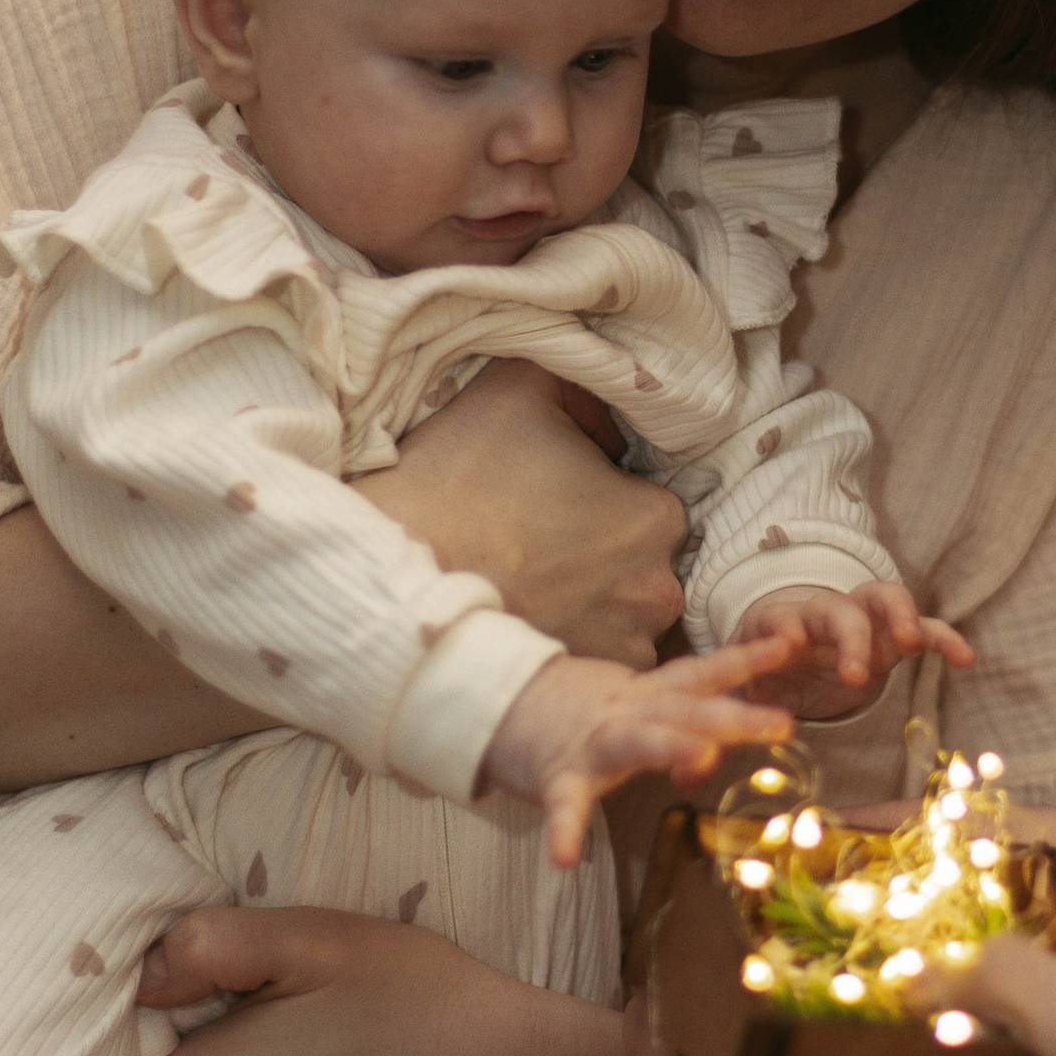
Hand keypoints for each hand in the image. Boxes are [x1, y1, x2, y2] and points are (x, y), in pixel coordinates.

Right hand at [357, 359, 685, 664]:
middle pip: (645, 558)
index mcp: (657, 519)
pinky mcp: (589, 680)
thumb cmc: (459, 479)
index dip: (607, 493)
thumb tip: (609, 403)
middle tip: (542, 536)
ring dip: (596, 595)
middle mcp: (659, 590)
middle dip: (607, 548)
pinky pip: (602, 651)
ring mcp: (627, 645)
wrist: (397, 572)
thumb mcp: (522, 387)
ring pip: (627, 608)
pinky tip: (533, 610)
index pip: (651, 501)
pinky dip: (578, 635)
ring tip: (534, 576)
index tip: (561, 494)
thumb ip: (583, 375)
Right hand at [485, 631, 799, 867]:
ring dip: (670, 748)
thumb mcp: (631, 706)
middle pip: (688, 710)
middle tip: (782, 724)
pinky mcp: (557, 775)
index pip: (704, 673)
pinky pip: (563, 806)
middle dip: (735, 716)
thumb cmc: (578, 711)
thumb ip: (674, 724)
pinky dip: (564, 831)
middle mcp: (628, 712)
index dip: (747, 658)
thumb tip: (717, 749)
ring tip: (702, 761)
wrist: (499, 702)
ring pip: (638, 741)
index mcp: (648, 696)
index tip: (791, 645)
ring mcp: (594, 743)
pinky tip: (565, 859)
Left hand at [746, 582, 976, 721]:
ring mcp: (860, 620)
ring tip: (910, 641)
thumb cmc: (764, 674)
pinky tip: (964, 658)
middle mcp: (820, 615)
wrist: (789, 654)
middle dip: (848, 635)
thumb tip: (693, 773)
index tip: (789, 641)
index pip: (778, 618)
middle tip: (854, 674)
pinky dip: (942, 637)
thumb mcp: (740, 696)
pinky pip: (922, 628)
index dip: (783, 626)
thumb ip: (725, 724)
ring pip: (882, 598)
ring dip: (897, 614)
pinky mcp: (890, 636)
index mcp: (778, 627)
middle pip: (836, 608)